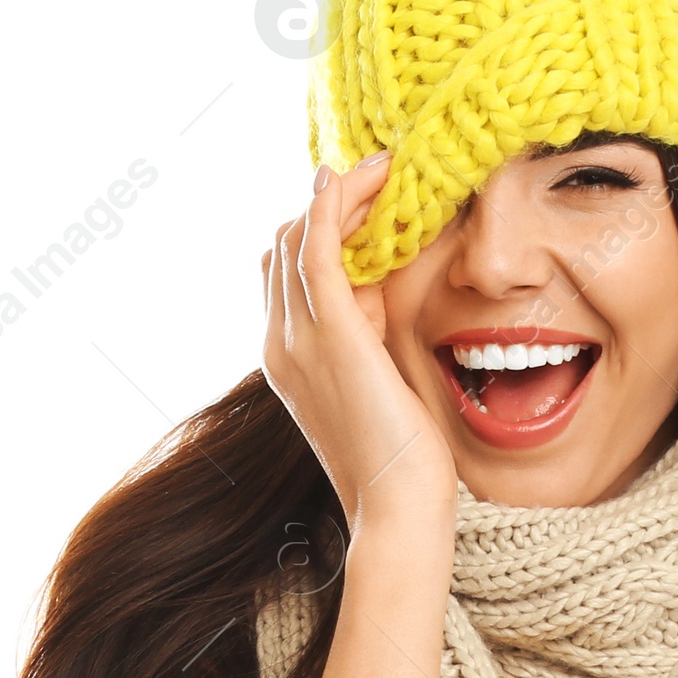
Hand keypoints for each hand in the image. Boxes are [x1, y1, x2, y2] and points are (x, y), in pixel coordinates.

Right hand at [261, 155, 456, 534]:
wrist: (396, 507)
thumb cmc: (398, 458)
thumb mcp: (375, 381)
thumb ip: (365, 335)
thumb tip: (377, 290)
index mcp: (286, 357)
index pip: (285, 271)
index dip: (320, 229)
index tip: (366, 203)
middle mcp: (279, 343)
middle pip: (284, 245)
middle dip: (328, 204)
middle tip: (379, 177)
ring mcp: (297, 337)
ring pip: (298, 236)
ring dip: (338, 193)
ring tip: (382, 170)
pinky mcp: (330, 332)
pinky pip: (318, 246)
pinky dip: (336, 204)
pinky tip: (364, 178)